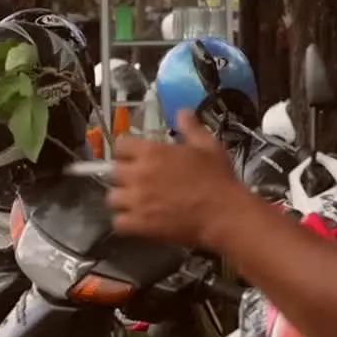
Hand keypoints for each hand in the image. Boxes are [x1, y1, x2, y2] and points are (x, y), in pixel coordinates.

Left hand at [107, 110, 246, 246]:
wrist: (225, 215)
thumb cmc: (217, 179)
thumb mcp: (208, 146)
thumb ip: (190, 128)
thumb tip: (182, 112)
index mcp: (151, 152)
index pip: (121, 145)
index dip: (128, 151)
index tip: (137, 157)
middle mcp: (137, 174)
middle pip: (112, 172)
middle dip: (124, 176)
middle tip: (139, 182)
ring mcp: (135, 201)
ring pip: (112, 198)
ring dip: (123, 200)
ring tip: (137, 203)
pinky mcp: (138, 224)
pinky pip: (118, 223)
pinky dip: (125, 223)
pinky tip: (138, 222)